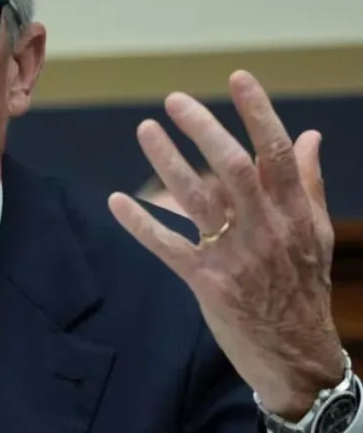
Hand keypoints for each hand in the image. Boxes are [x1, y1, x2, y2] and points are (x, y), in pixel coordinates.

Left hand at [108, 70, 343, 419]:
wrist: (295, 355)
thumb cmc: (303, 288)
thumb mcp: (314, 234)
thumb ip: (306, 183)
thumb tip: (309, 136)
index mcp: (293, 213)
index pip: (276, 152)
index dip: (257, 112)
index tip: (237, 77)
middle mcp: (265, 228)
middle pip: (232, 167)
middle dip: (203, 129)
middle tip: (175, 100)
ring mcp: (234, 255)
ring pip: (196, 199)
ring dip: (166, 161)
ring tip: (144, 129)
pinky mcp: (206, 282)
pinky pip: (167, 246)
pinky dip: (141, 223)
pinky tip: (117, 200)